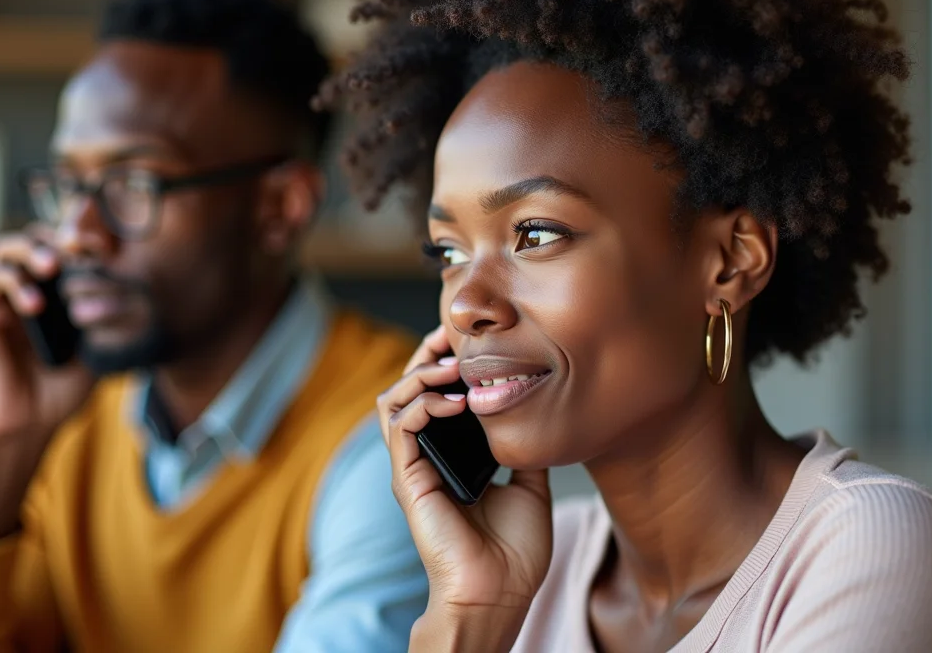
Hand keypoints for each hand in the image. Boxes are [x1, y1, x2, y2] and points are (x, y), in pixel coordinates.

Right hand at [0, 228, 94, 438]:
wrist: (27, 426)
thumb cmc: (61, 392)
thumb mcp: (94, 350)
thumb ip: (103, 316)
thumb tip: (123, 281)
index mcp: (56, 295)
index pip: (65, 250)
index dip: (82, 241)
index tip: (103, 247)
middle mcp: (27, 291)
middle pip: (35, 238)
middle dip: (56, 236)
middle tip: (76, 247)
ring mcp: (2, 300)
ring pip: (7, 249)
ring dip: (32, 249)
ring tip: (53, 266)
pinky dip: (16, 282)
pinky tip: (36, 305)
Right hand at [379, 327, 552, 650]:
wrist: (499, 595)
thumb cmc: (513, 553)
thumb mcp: (529, 487)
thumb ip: (523, 451)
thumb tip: (538, 418)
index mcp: (449, 457)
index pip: (434, 395)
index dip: (445, 363)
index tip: (471, 342)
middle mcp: (425, 458)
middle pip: (408, 388)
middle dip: (427, 355)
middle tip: (451, 336)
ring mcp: (413, 468)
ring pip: (394, 400)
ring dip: (420, 374)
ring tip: (451, 366)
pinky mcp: (409, 480)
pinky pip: (402, 427)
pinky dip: (424, 404)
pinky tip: (454, 400)